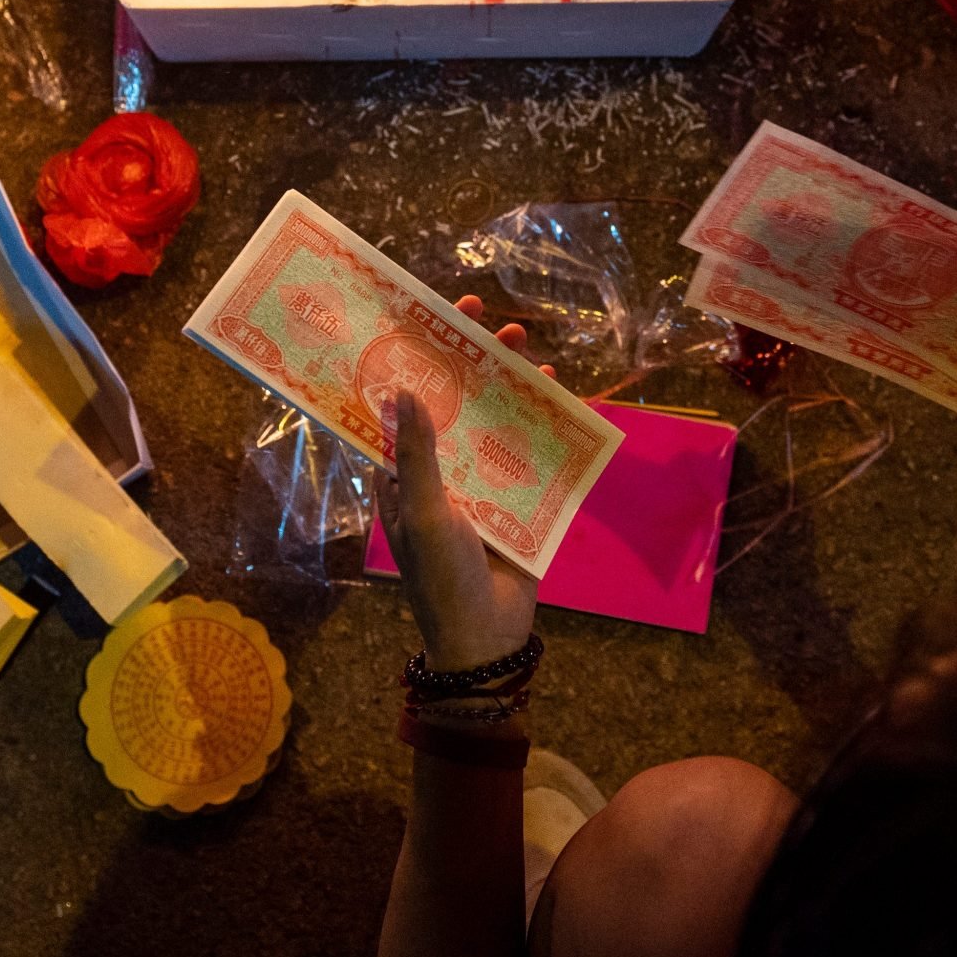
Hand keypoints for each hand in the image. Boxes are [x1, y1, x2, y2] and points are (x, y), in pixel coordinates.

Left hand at [370, 296, 550, 672]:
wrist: (486, 638)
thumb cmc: (441, 576)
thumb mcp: (424, 512)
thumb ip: (417, 454)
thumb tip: (401, 389)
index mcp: (403, 475)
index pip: (405, 405)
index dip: (415, 360)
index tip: (430, 319)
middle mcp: (439, 472)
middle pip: (454, 402)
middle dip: (470, 360)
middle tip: (491, 318)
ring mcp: (478, 484)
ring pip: (492, 420)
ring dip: (507, 383)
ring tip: (527, 345)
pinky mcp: (514, 502)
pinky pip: (525, 452)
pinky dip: (539, 421)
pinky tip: (555, 394)